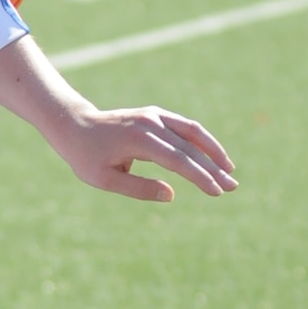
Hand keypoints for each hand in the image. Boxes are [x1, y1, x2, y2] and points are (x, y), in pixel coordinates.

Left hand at [56, 104, 237, 202]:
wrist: (74, 125)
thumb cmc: (86, 157)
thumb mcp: (104, 180)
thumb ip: (138, 188)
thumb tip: (172, 194)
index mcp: (138, 140)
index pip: (178, 160)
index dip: (199, 176)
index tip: (216, 191)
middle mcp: (151, 123)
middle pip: (190, 147)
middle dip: (213, 168)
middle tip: (232, 186)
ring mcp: (155, 115)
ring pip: (193, 131)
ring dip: (214, 150)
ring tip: (230, 170)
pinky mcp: (156, 114)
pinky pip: (186, 126)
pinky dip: (202, 140)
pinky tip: (213, 155)